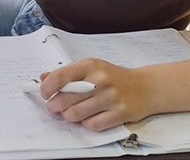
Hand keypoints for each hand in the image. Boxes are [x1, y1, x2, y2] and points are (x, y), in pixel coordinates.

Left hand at [39, 58, 155, 131]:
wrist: (146, 87)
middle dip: (54, 106)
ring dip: (69, 116)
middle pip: (64, 99)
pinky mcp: (120, 113)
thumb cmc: (114, 77)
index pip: (59, 77)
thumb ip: (67, 73)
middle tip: (54, 106)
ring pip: (75, 114)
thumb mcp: (91, 68)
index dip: (46, 88)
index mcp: (90, 66)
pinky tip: (89, 117)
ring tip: (71, 112)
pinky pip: (92, 124)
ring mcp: (111, 98)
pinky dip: (87, 123)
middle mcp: (100, 80)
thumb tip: (43, 78)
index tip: (44, 93)